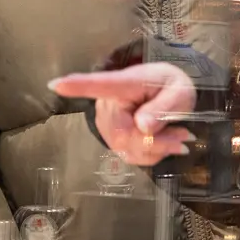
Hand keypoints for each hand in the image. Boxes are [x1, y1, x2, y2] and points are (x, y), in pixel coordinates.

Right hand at [47, 63, 194, 165]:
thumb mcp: (180, 90)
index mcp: (123, 84)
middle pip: (123, 133)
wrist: (169, 92)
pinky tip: (165, 143)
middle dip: (155, 141)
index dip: (77, 86)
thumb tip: (143, 126)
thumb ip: (165, 106)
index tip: (56, 84)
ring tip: (178, 135)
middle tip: (183, 136)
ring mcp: (107, 123)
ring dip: (157, 148)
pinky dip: (152, 154)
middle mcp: (108, 103)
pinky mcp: (113, 138)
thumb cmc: (171, 85)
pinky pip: (131, 155)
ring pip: (128, 148)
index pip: (98, 85)